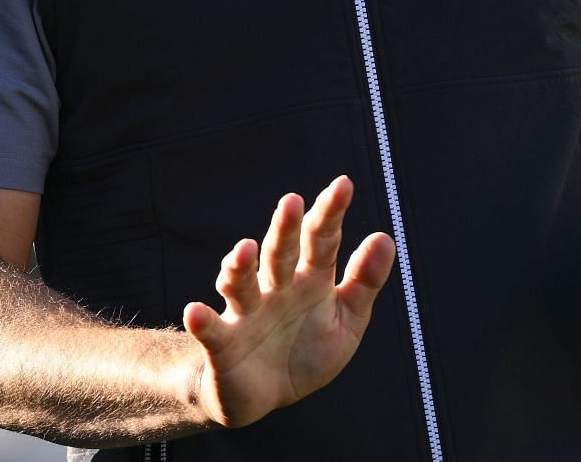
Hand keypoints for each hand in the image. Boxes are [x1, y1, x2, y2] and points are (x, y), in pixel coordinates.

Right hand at [181, 176, 394, 428]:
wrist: (264, 397)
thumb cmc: (307, 350)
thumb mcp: (346, 321)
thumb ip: (364, 282)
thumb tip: (385, 237)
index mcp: (311, 280)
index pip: (322, 240)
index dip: (331, 213)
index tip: (344, 184)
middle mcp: (276, 288)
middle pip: (279, 254)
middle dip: (284, 229)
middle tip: (292, 202)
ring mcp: (247, 314)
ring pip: (241, 284)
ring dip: (239, 267)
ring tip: (244, 249)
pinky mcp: (223, 345)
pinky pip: (211, 331)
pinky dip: (202, 321)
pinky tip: (195, 311)